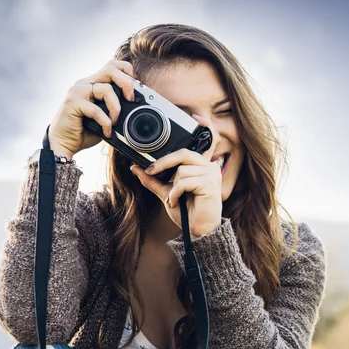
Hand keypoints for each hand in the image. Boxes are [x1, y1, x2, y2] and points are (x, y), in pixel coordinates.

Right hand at [47, 59, 136, 158]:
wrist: (64, 143)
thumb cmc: (85, 130)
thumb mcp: (105, 116)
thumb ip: (115, 107)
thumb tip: (135, 106)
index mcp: (93, 83)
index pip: (111, 65)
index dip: (126, 70)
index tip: (137, 85)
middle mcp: (84, 83)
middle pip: (110, 69)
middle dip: (126, 83)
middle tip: (131, 99)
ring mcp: (77, 92)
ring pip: (106, 89)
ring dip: (116, 108)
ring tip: (115, 122)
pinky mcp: (72, 103)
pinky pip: (96, 109)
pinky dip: (106, 122)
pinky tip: (107, 131)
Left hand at [130, 114, 222, 236]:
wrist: (199, 232)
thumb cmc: (187, 212)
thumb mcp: (166, 192)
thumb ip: (153, 179)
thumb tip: (136, 167)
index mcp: (202, 165)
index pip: (208, 141)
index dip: (205, 126)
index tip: (196, 116)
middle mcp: (210, 166)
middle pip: (183, 153)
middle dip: (164, 163)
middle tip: (151, 172)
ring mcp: (212, 174)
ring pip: (182, 169)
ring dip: (172, 186)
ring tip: (173, 198)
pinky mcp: (211, 184)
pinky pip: (184, 181)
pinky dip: (176, 192)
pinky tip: (176, 201)